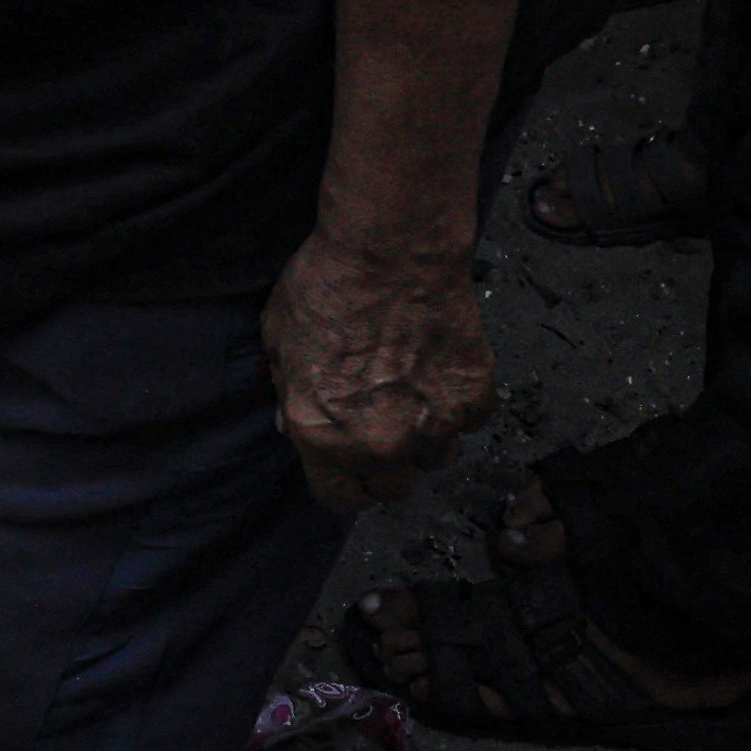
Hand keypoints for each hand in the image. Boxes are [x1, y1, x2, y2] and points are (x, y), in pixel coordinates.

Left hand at [260, 231, 494, 507]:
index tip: (349, 468)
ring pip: (438, 458)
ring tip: (414, 388)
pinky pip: (471, 421)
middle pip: (395, 488)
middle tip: (384, 421)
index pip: (339, 499)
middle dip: (388, 462)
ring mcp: (432, 426)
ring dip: (428, 434)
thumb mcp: (277, 339)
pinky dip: (460, 402)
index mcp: (323, 435)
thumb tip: (294, 422)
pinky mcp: (473, 400)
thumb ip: (288, 392)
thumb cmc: (327, 285)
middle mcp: (379, 443)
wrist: (389, 251)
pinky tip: (441, 368)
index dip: (344, 483)